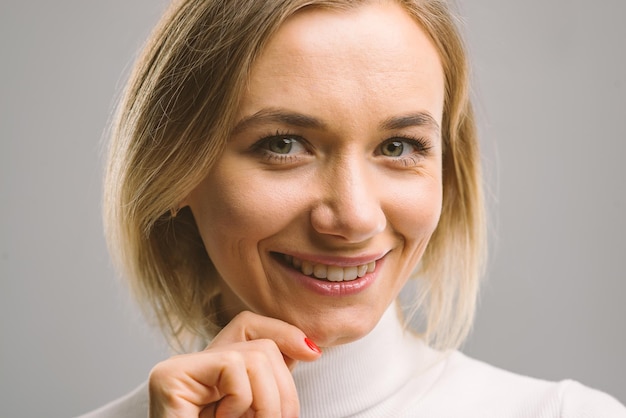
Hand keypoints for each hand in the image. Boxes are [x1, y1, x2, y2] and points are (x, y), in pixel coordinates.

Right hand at [148, 311, 321, 417]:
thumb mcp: (259, 412)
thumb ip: (274, 386)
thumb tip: (312, 349)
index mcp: (217, 373)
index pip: (252, 327)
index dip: (285, 334)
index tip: (313, 354)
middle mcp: (195, 365)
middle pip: (263, 346)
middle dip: (282, 391)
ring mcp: (179, 368)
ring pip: (255, 356)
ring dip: (264, 403)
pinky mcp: (169, 375)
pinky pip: (234, 368)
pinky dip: (240, 402)